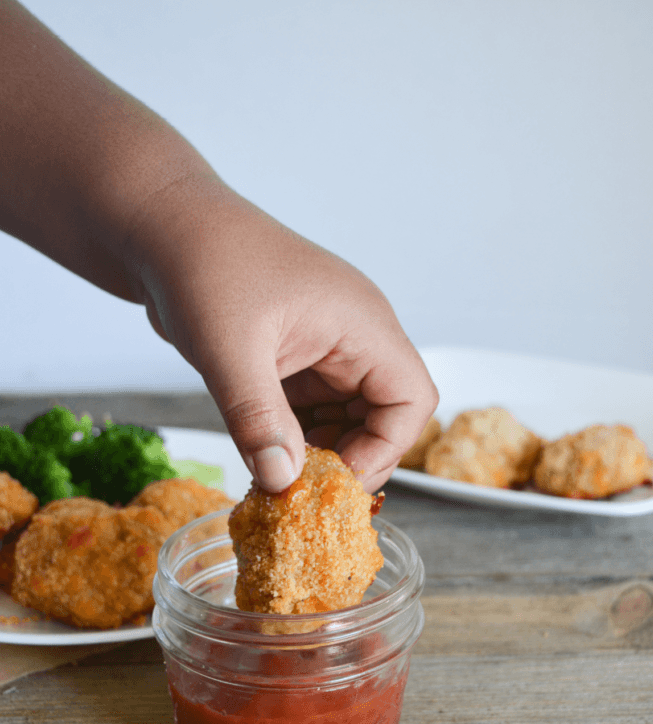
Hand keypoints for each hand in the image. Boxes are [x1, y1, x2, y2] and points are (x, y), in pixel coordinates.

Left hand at [124, 174, 438, 492]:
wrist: (160, 223)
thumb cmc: (202, 262)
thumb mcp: (228, 349)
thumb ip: (258, 420)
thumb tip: (283, 482)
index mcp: (362, 323)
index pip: (411, 399)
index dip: (384, 449)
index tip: (333, 479)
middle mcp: (354, 336)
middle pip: (384, 417)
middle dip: (349, 457)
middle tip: (303, 490)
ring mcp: (325, 347)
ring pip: (346, 419)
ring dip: (319, 452)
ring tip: (279, 479)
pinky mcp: (295, 357)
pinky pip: (312, 411)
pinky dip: (294, 439)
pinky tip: (264, 458)